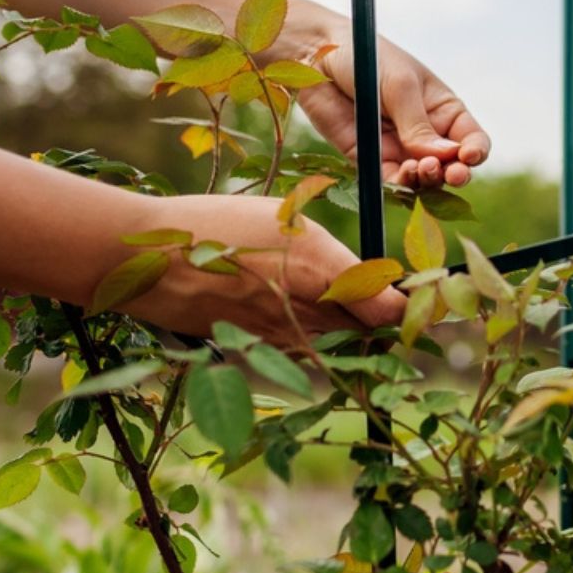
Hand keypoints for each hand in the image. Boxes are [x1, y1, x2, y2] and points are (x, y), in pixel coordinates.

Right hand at [115, 194, 403, 346]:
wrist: (147, 261)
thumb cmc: (218, 225)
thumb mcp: (287, 220)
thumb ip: (337, 257)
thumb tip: (375, 278)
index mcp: (323, 271)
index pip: (392, 310)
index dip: (415, 307)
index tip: (425, 295)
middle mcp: (309, 314)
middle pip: (369, 330)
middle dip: (382, 314)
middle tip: (388, 293)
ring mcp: (282, 339)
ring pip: (336, 340)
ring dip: (344, 324)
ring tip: (328, 293)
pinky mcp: (256, 351)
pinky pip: (300, 347)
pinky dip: (307, 333)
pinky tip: (287, 305)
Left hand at [280, 9, 490, 189]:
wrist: (317, 58)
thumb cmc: (366, 59)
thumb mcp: (399, 85)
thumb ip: (417, 124)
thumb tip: (442, 157)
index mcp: (442, 110)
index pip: (471, 138)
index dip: (475, 151)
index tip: (469, 156)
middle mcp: (425, 133)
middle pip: (450, 165)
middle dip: (454, 172)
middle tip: (451, 173)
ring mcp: (399, 148)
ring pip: (423, 178)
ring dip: (427, 180)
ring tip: (420, 169)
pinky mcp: (371, 159)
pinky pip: (391, 180)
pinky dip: (400, 184)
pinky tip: (402, 176)